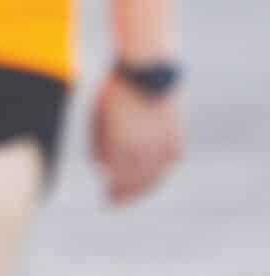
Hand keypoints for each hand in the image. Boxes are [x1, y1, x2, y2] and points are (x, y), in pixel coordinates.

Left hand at [92, 73, 182, 202]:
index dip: (113, 193)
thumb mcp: (98, 116)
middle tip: (115, 204)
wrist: (148, 72)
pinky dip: (158, 172)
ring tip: (132, 194)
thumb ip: (99, 145)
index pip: (118, 180)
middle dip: (126, 196)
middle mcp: (145, 151)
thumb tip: (102, 169)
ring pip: (155, 178)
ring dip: (143, 189)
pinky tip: (150, 177)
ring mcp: (163, 146)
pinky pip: (167, 164)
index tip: (106, 201)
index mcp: (122, 145)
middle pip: (136, 184)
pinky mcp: (176, 139)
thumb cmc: (115, 92)